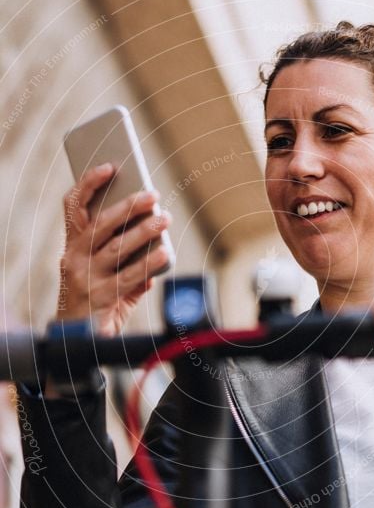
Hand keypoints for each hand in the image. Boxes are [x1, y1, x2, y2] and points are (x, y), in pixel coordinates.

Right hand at [56, 163, 171, 336]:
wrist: (77, 340)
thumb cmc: (94, 300)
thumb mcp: (102, 272)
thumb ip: (122, 254)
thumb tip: (154, 238)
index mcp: (73, 245)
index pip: (73, 206)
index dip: (89, 183)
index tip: (110, 166)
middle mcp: (74, 258)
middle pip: (102, 224)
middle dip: (129, 206)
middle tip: (153, 195)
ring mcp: (86, 278)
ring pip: (117, 247)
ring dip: (144, 231)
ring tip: (165, 219)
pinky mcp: (100, 297)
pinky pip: (130, 276)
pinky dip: (149, 263)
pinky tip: (165, 254)